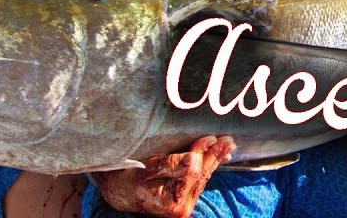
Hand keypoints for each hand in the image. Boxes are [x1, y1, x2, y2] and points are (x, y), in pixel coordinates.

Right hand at [94, 135, 235, 217]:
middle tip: (228, 140)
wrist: (118, 193)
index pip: (193, 172)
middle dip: (215, 156)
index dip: (202, 153)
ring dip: (215, 161)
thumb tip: (194, 159)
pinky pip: (199, 182)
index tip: (210, 137)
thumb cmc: (127, 178)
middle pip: (201, 176)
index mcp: (171, 200)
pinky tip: (218, 158)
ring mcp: (184, 206)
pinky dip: (208, 168)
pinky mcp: (184, 202)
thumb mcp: (145, 169)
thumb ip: (170, 164)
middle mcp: (180, 208)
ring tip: (226, 146)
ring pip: (202, 179)